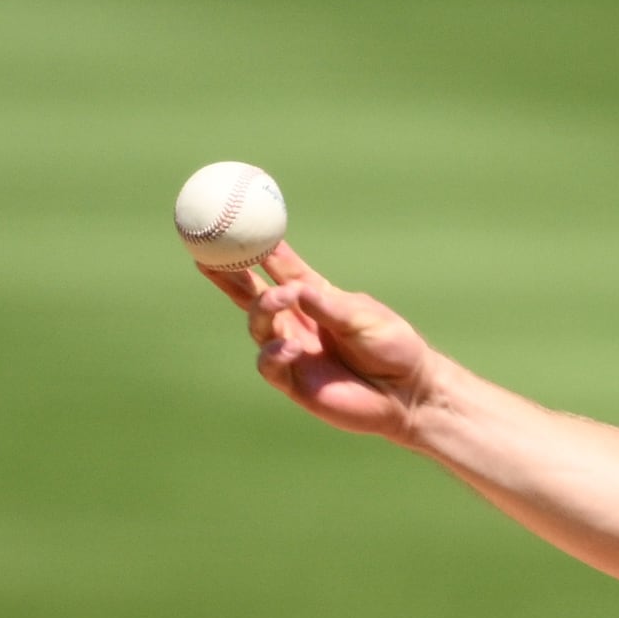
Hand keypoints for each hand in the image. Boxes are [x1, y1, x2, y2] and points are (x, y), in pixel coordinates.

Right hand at [202, 245, 438, 439]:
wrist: (410, 393)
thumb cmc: (393, 348)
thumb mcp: (364, 318)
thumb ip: (328, 306)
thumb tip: (294, 289)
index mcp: (315, 297)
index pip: (278, 268)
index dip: (256, 248)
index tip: (235, 224)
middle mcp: (298, 322)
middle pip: (252, 295)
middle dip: (229, 275)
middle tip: (208, 255)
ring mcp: (293, 352)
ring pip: (258, 326)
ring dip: (264, 308)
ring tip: (279, 298)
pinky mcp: (295, 382)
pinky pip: (269, 366)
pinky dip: (273, 354)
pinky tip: (290, 347)